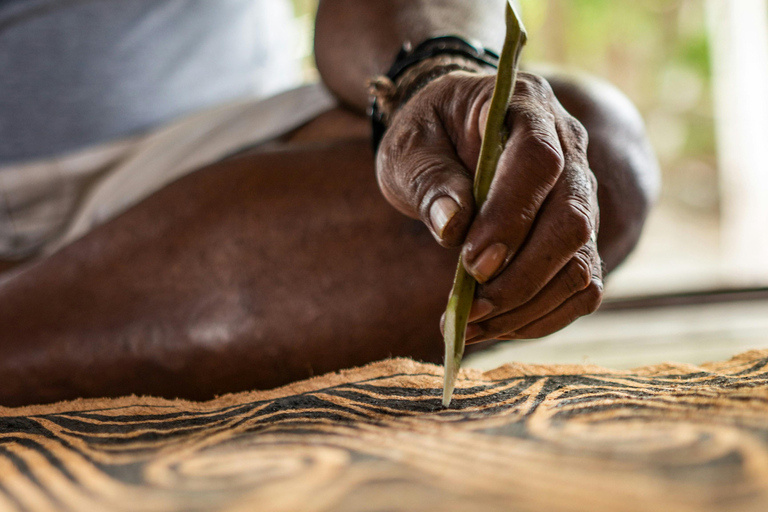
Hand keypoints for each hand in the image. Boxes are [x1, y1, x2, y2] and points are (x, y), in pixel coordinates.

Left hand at [376, 71, 602, 342]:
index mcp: (526, 106)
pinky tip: (496, 325)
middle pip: (571, 220)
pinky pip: (581, 287)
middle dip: (521, 276)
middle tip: (469, 310)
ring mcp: (581, 194)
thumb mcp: (408, 146)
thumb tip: (453, 228)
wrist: (451, 135)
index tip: (471, 263)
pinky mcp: (579, 236)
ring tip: (471, 326)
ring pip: (581, 262)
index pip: (539, 162)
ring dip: (528, 307)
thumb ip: (428, 178)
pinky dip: (542, 317)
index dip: (510, 216)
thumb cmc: (427, 136)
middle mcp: (569, 148)